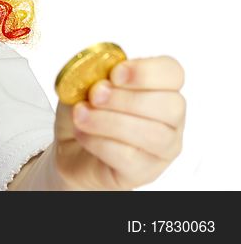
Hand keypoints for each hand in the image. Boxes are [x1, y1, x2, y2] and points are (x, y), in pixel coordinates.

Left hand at [53, 55, 185, 189]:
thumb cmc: (86, 110)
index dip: (146, 71)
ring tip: (81, 115)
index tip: (115, 73)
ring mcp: (162, 149)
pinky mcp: (144, 173)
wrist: (70, 147)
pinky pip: (129, 157)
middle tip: (95, 95)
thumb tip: (101, 75)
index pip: (173, 73)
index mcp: (160, 88)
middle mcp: (170, 120)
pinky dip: (99, 142)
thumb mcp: (83, 83)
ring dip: (110, 121)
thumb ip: (93, 73)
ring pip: (153, 134)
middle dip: (126, 98)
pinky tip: (82, 133)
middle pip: (171, 105)